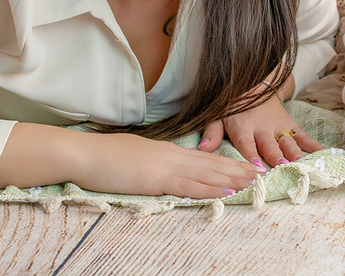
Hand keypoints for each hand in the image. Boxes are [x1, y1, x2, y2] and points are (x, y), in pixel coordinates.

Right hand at [70, 132, 257, 198]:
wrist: (86, 154)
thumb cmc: (104, 157)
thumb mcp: (135, 155)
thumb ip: (153, 162)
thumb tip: (163, 169)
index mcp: (166, 150)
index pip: (203, 157)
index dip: (225, 161)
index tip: (243, 165)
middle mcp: (171, 156)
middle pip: (211, 163)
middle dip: (236, 169)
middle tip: (259, 172)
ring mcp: (165, 167)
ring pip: (206, 174)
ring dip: (231, 179)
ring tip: (252, 182)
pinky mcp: (157, 180)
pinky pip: (189, 186)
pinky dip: (210, 190)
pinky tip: (226, 193)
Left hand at [199, 95, 323, 170]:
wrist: (253, 83)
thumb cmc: (232, 106)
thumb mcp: (217, 116)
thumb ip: (212, 134)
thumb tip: (203, 149)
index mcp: (243, 129)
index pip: (247, 145)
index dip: (252, 156)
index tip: (258, 169)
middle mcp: (262, 129)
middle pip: (270, 146)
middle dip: (276, 157)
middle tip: (283, 167)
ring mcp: (279, 128)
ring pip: (288, 143)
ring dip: (295, 154)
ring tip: (303, 163)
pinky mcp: (290, 126)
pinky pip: (304, 137)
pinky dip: (314, 146)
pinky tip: (325, 155)